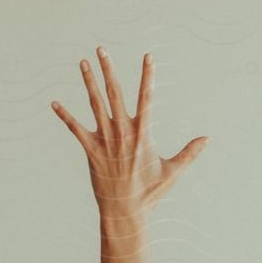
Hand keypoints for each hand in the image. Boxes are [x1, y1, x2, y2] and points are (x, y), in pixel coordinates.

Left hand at [51, 46, 208, 216]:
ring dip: (88, 82)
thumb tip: (207, 139)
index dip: (148, 76)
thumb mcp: (172, 172)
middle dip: (108, 70)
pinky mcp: (91, 152)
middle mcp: (122, 133)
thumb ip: (189, 153)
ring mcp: (105, 141)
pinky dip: (65, 116)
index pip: (146, 99)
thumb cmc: (150, 194)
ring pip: (95, 105)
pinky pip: (75, 129)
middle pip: (115, 94)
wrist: (126, 213)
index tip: (148, 57)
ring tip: (83, 62)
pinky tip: (54, 103)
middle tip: (101, 48)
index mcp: (142, 134)